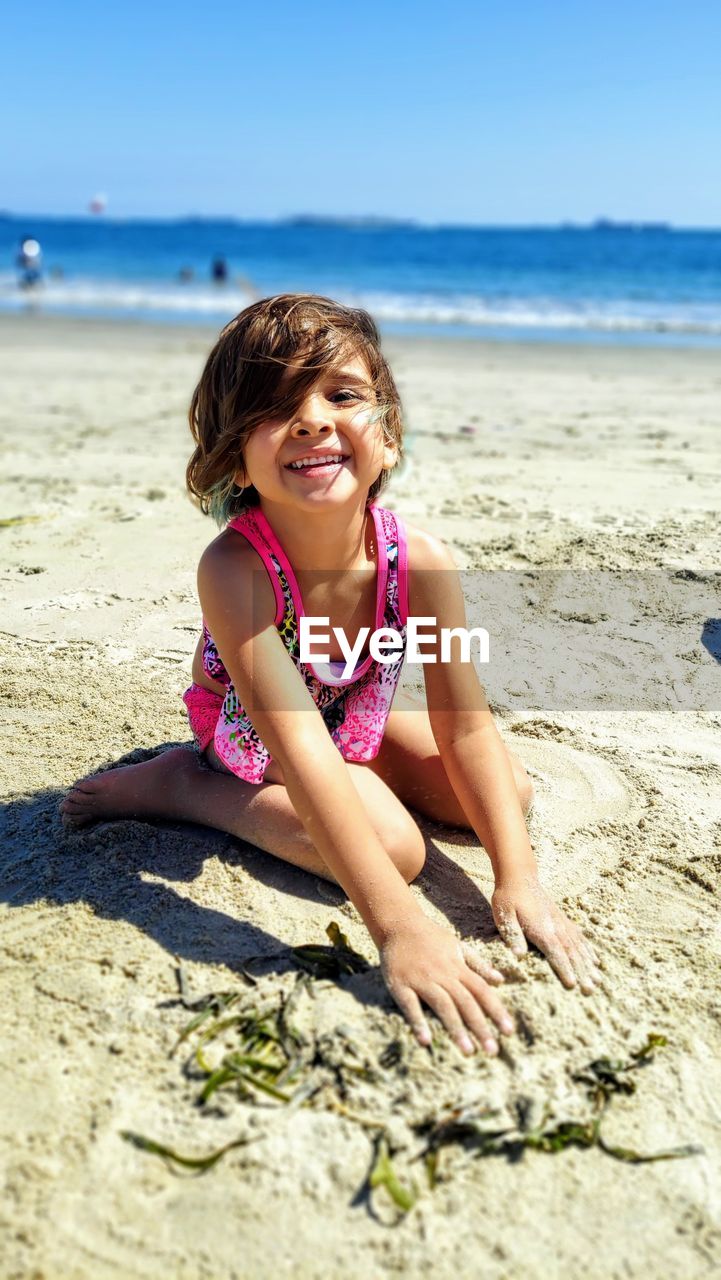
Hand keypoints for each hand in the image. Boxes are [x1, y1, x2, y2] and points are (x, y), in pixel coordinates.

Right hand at [379, 916, 514, 1056]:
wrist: (398, 924)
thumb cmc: (430, 937)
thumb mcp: (457, 946)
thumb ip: (478, 964)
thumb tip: (500, 980)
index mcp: (457, 967)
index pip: (482, 991)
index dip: (496, 1011)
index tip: (509, 1031)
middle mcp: (443, 974)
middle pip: (465, 1002)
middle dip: (480, 1026)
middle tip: (492, 1051)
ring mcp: (421, 979)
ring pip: (443, 1005)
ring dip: (456, 1028)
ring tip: (468, 1051)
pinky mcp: (400, 984)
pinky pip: (410, 1005)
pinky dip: (418, 1022)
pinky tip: (425, 1041)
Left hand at [492, 876, 601, 992]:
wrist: (519, 877)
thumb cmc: (508, 898)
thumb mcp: (504, 915)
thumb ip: (512, 935)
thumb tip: (518, 956)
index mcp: (540, 928)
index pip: (555, 952)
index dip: (563, 969)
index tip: (572, 985)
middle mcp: (555, 927)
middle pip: (571, 952)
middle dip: (582, 972)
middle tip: (590, 990)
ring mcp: (561, 923)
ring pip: (578, 946)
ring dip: (588, 964)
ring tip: (598, 980)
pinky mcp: (563, 920)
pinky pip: (579, 937)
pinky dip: (588, 950)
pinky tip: (595, 961)